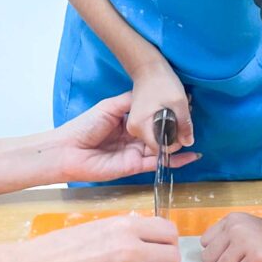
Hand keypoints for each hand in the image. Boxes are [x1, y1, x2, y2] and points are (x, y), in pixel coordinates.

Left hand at [55, 92, 200, 182]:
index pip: (151, 117)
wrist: (69, 151)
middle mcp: (133, 137)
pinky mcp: (135, 166)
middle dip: (174, 127)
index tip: (183, 103)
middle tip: (192, 119)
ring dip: (176, 143)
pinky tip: (191, 156)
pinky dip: (174, 161)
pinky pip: (157, 163)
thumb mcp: (109, 107)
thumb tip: (149, 95)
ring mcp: (135, 152)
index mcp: (126, 121)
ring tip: (192, 134)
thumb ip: (130, 102)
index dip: (165, 112)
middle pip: (158, 132)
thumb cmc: (85, 126)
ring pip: (161, 148)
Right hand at [125, 60, 192, 153]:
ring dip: (172, 126)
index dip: (174, 143)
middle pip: (159, 142)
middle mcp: (134, 129)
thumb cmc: (163, 82)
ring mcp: (136, 124)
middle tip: (183, 116)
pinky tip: (174, 110)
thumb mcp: (179, 103)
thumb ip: (184, 125)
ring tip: (180, 110)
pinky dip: (167, 122)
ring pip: (159, 135)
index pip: (159, 148)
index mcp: (140, 127)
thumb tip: (189, 143)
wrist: (148, 67)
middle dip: (175, 133)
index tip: (183, 130)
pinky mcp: (140, 119)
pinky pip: (156, 128)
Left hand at [200, 212, 261, 261]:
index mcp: (230, 220)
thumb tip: (206, 259)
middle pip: (209, 258)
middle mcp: (235, 229)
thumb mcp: (244, 227)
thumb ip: (225, 237)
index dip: (216, 253)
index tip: (231, 254)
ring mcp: (246, 243)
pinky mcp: (257, 259)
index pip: (205, 243)